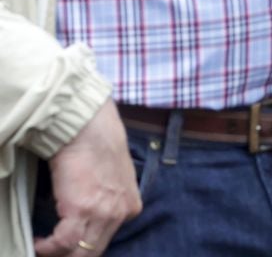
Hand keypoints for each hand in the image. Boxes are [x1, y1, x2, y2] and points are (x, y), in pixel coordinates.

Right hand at [34, 102, 139, 256]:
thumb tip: (89, 216)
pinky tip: (39, 242)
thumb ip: (109, 201)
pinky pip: (63, 243)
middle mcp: (121, 213)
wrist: (89, 128)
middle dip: (70, 256)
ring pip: (78, 253)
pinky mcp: (82, 209)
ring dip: (56, 253)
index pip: (105, 241)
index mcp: (131, 206)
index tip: (66, 247)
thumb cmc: (98, 146)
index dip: (83, 248)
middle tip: (51, 251)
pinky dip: (47, 247)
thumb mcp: (115, 179)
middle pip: (93, 252)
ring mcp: (104, 213)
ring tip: (42, 247)